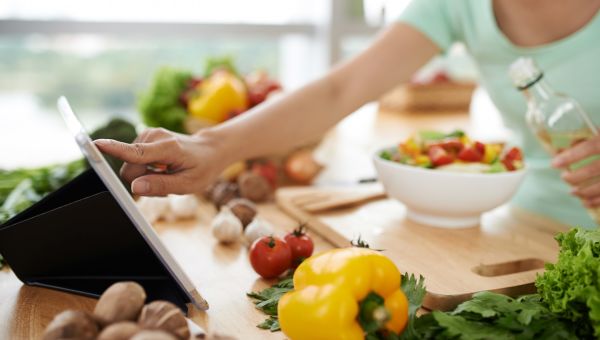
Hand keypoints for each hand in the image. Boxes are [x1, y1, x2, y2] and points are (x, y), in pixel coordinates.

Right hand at [94, 128, 229, 195]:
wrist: (210, 150)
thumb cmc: (202, 168)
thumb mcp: (188, 184)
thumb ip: (161, 186)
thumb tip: (135, 188)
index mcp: (166, 148)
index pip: (135, 152)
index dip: (114, 150)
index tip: (95, 144)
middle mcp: (153, 137)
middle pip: (129, 170)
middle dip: (142, 182)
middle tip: (166, 183)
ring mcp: (147, 136)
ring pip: (131, 168)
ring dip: (146, 176)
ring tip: (167, 174)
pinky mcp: (144, 138)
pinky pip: (134, 162)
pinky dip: (146, 170)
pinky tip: (162, 169)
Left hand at [553, 135, 599, 206]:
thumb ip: (586, 140)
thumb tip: (562, 149)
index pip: (592, 146)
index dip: (572, 155)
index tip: (554, 163)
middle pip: (595, 169)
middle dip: (576, 176)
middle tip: (564, 177)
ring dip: (584, 191)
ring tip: (572, 192)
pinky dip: (596, 201)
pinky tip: (585, 202)